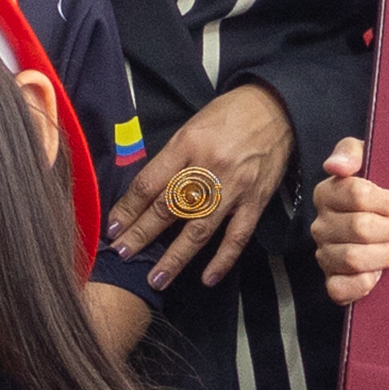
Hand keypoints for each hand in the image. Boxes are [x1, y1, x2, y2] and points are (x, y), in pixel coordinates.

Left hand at [118, 84, 297, 290]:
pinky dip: (222, 260)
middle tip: (121, 255)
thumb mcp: (191, 128)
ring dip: (175, 258)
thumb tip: (145, 195)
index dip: (128, 209)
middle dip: (141, 235)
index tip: (113, 228)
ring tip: (156, 279)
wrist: (275, 109)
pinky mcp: (255, 202)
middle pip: (168, 209)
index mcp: (186, 146)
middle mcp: (207, 168)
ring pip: (199, 229)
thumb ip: (171, 160)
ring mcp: (233, 189)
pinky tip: (207, 277)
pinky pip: (237, 237)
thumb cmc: (227, 117)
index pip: (149, 184)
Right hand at [305, 141, 388, 308]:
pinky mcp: (332, 280)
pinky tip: (379, 274)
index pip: (356, 194)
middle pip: (359, 228)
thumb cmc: (375, 188)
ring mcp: (325, 254)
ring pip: (353, 258)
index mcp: (327, 194)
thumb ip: (351, 153)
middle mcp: (321, 225)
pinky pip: (339, 289)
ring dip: (384, 255)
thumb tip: (335, 166)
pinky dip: (362, 284)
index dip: (385, 201)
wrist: (378, 221)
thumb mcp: (366, 159)